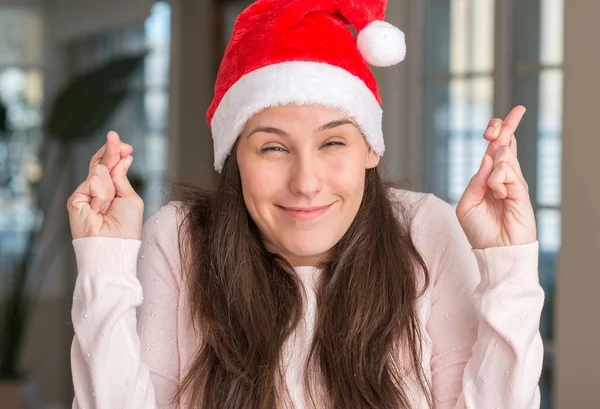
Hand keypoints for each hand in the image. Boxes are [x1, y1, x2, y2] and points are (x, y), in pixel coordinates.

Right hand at [67, 131, 143, 239]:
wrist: (113, 245)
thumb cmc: (125, 227)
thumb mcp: (130, 198)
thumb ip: (122, 178)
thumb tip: (122, 158)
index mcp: (111, 191)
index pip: (111, 167)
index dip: (117, 154)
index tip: (127, 147)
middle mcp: (96, 190)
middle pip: (101, 162)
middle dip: (110, 149)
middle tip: (115, 135)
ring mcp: (84, 193)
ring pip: (99, 171)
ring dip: (109, 187)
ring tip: (108, 206)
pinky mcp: (75, 197)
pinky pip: (93, 181)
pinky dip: (101, 193)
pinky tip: (99, 208)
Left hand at [455, 106, 536, 248]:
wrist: (495, 251)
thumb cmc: (479, 231)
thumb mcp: (467, 204)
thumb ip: (475, 181)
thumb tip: (488, 157)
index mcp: (488, 178)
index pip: (495, 148)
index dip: (498, 130)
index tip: (498, 120)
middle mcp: (503, 177)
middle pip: (505, 142)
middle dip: (503, 126)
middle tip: (504, 121)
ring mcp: (513, 183)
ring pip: (503, 156)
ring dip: (494, 169)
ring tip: (494, 192)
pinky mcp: (521, 191)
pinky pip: (507, 172)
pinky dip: (497, 180)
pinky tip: (499, 194)